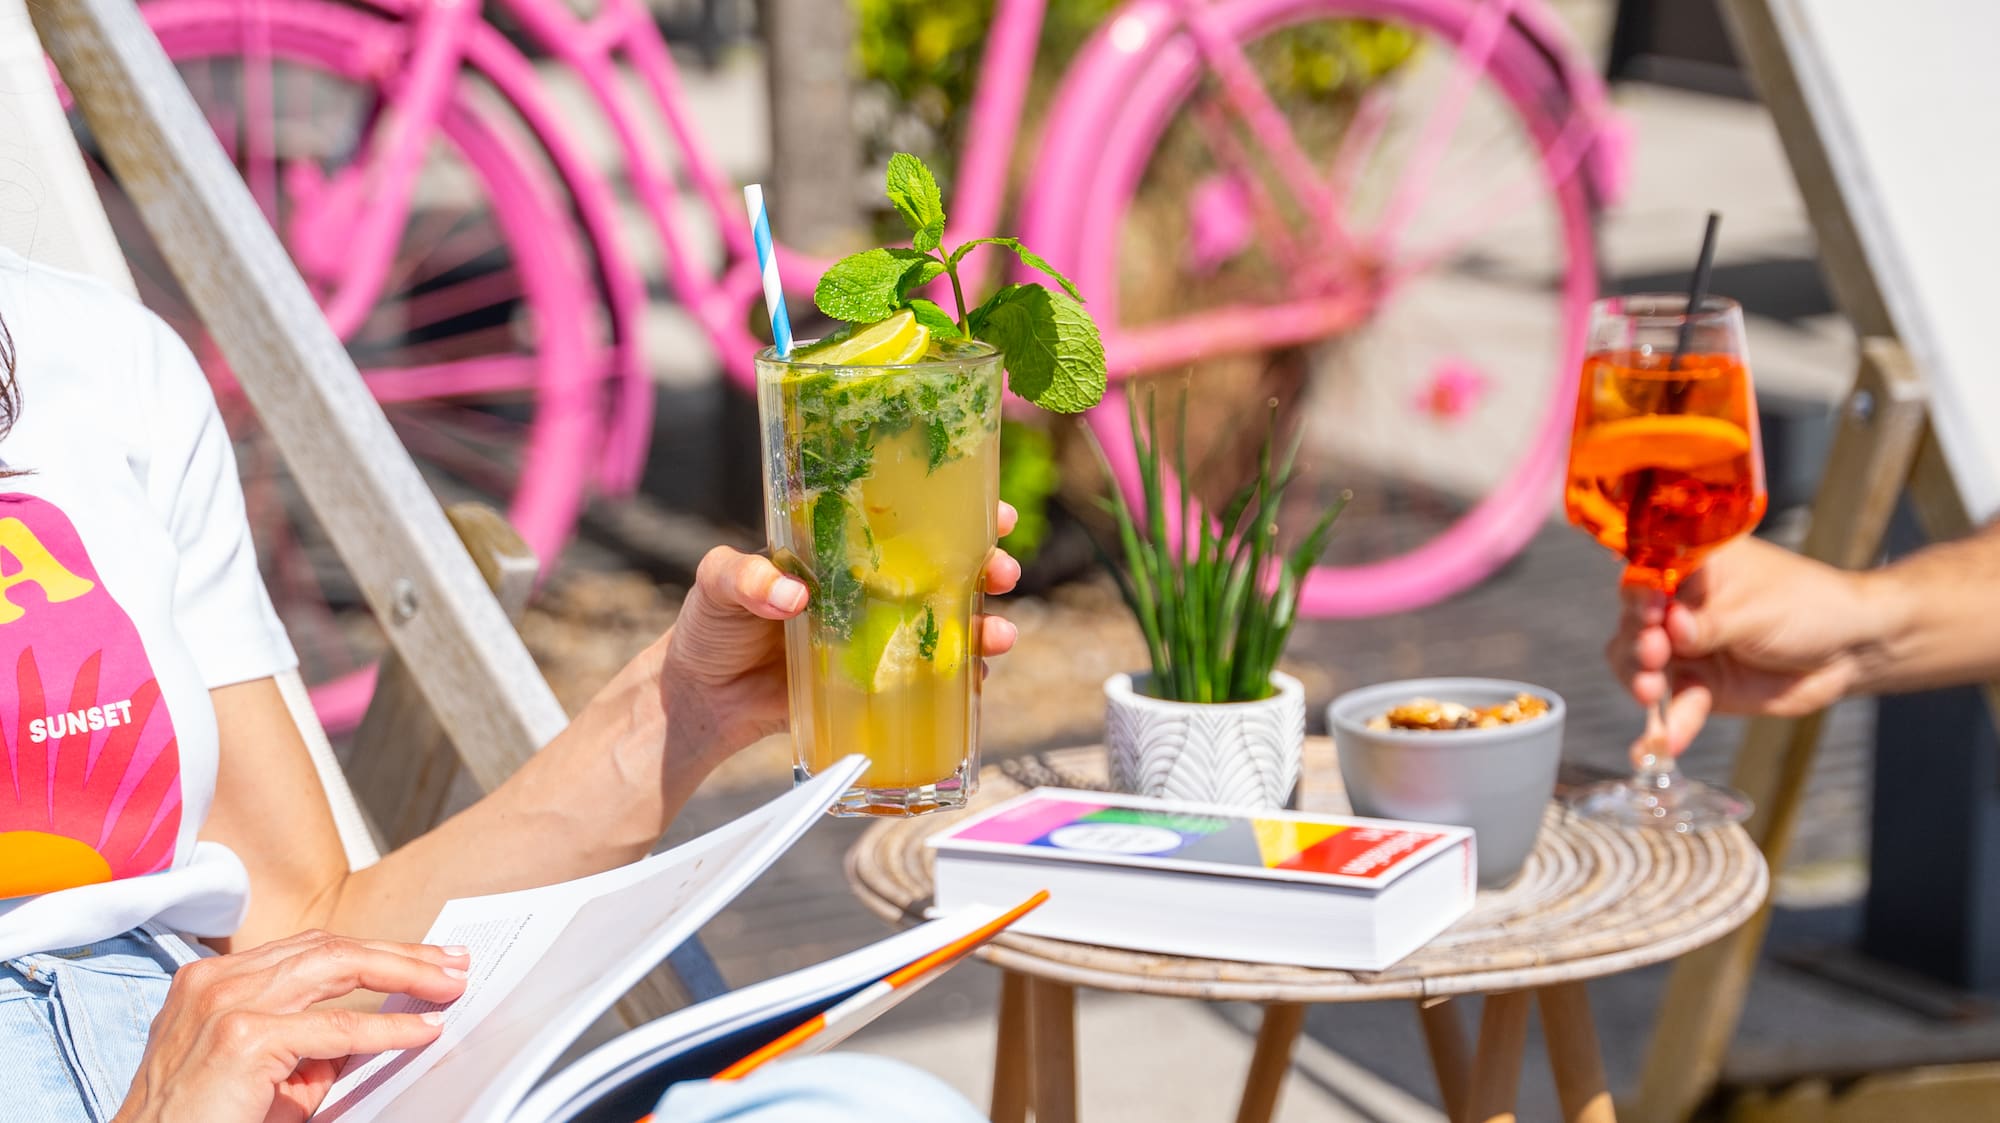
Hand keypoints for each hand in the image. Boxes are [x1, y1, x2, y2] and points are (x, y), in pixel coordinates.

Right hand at [116, 930, 469, 1122]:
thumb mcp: (262, 1072)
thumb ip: (309, 1045)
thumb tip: (371, 1032)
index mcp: (214, 979)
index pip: (310, 949)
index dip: (372, 950)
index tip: (423, 958)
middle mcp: (216, 980)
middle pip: (330, 948)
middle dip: (400, 952)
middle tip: (453, 962)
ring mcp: (226, 1003)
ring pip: (338, 968)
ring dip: (405, 973)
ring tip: (448, 985)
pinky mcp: (243, 1038)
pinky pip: (337, 1027)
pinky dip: (389, 1026)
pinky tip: (423, 1029)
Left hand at [661, 502, 1023, 768]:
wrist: (704, 697)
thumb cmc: (711, 625)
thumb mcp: (717, 584)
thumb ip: (745, 577)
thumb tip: (789, 594)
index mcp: (842, 547)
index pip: (907, 518)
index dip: (955, 509)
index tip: (993, 511)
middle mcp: (871, 586)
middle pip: (946, 569)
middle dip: (987, 567)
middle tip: (1001, 572)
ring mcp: (879, 636)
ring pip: (948, 623)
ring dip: (984, 627)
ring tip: (999, 637)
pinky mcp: (877, 683)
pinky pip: (929, 678)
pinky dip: (960, 680)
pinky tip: (976, 682)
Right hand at [1606, 535, 1874, 755]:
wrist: (1848, 651)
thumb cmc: (1809, 607)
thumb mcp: (1760, 610)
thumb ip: (1713, 622)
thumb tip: (1672, 627)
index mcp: (1691, 570)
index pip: (1648, 577)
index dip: (1639, 595)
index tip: (1647, 613)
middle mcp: (1678, 608)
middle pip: (1634, 624)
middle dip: (1636, 643)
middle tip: (1653, 655)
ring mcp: (1685, 650)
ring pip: (1641, 666)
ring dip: (1639, 681)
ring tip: (1649, 693)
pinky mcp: (1699, 687)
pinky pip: (1675, 706)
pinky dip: (1668, 726)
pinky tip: (1663, 744)